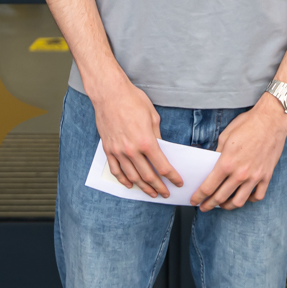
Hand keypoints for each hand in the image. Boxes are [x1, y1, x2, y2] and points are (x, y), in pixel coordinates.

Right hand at [91, 73, 182, 198]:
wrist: (110, 94)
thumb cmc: (133, 100)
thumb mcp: (152, 116)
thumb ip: (157, 135)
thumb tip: (160, 148)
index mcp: (146, 141)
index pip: (162, 166)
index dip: (172, 176)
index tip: (178, 182)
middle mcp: (132, 150)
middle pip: (148, 175)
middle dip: (159, 186)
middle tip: (166, 193)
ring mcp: (118, 152)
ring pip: (132, 177)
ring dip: (143, 187)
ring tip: (151, 193)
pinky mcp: (108, 150)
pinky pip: (116, 170)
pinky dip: (123, 180)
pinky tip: (129, 184)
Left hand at [191, 93, 286, 210]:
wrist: (272, 119)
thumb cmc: (248, 123)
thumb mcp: (226, 136)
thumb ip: (218, 153)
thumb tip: (213, 165)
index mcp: (227, 162)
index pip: (208, 187)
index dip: (199, 196)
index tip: (194, 200)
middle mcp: (240, 173)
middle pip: (221, 197)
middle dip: (209, 204)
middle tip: (204, 206)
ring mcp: (255, 176)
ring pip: (239, 202)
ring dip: (227, 206)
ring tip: (223, 204)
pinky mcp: (266, 176)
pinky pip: (258, 196)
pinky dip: (250, 199)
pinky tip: (245, 196)